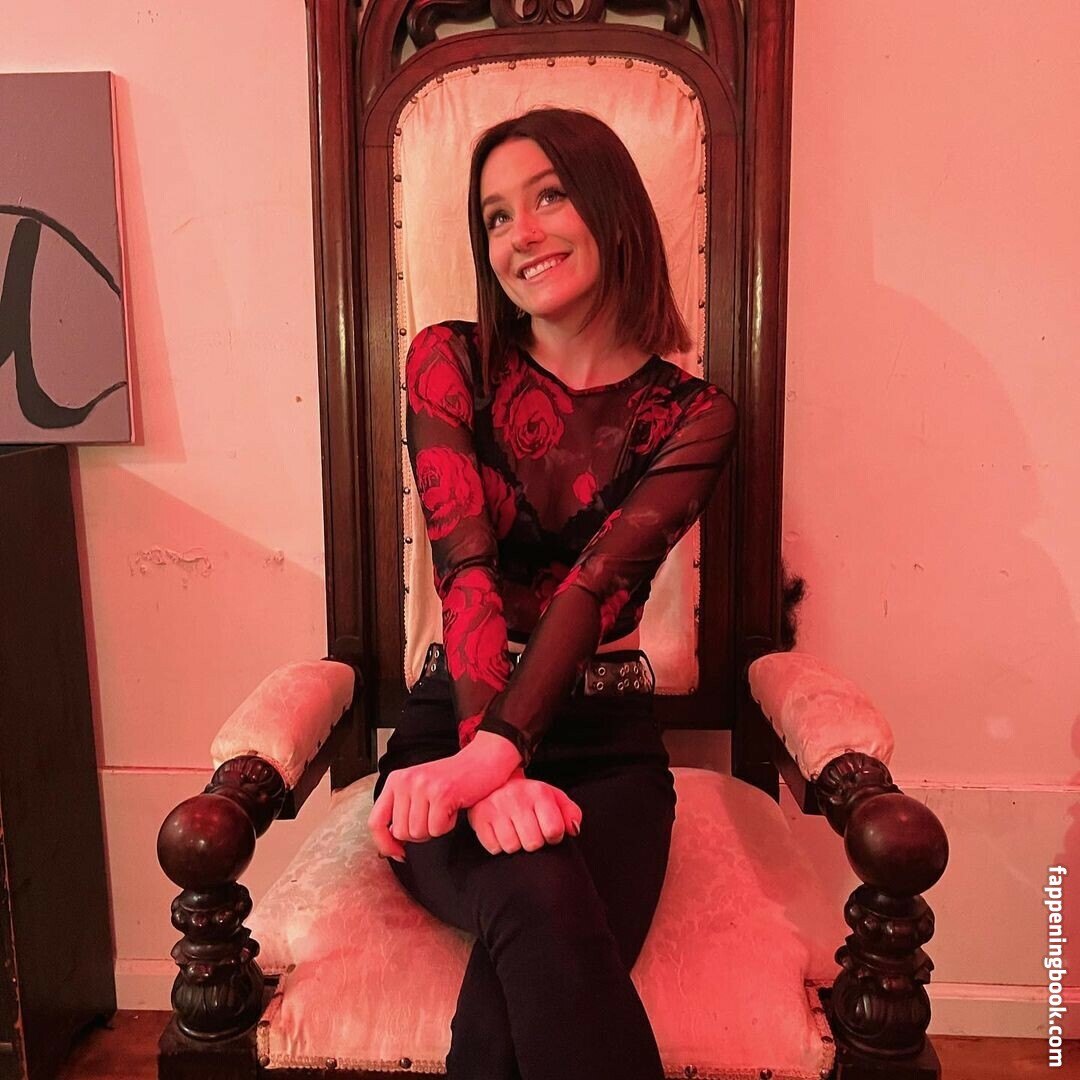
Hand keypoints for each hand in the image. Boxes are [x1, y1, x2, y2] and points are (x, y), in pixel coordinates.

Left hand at [369, 730, 521, 860]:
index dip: (384, 844)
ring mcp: (423, 786)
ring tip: (445, 810)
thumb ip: (402, 810)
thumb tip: (390, 846)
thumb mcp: (419, 788)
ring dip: (435, 829)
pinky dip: (448, 826)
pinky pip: (437, 829)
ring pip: (419, 833)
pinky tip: (454, 809)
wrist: (482, 761)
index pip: (375, 821)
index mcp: (396, 780)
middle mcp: (406, 781)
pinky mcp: (441, 794)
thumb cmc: (453, 779)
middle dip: (420, 834)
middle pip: (401, 833)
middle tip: (435, 817)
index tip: (397, 853)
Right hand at [467, 768, 582, 855]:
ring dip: (515, 844)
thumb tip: (574, 830)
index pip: (554, 830)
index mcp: (539, 792)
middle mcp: (517, 798)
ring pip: (512, 847)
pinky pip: (493, 848)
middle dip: (533, 842)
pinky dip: (498, 845)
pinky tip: (500, 831)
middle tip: (528, 830)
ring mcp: (496, 807)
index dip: (553, 836)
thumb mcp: (554, 798)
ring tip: (514, 830)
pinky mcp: (479, 816)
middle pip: (533, 843)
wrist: (498, 781)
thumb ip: (571, 813)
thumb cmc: (530, 797)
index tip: (547, 830)